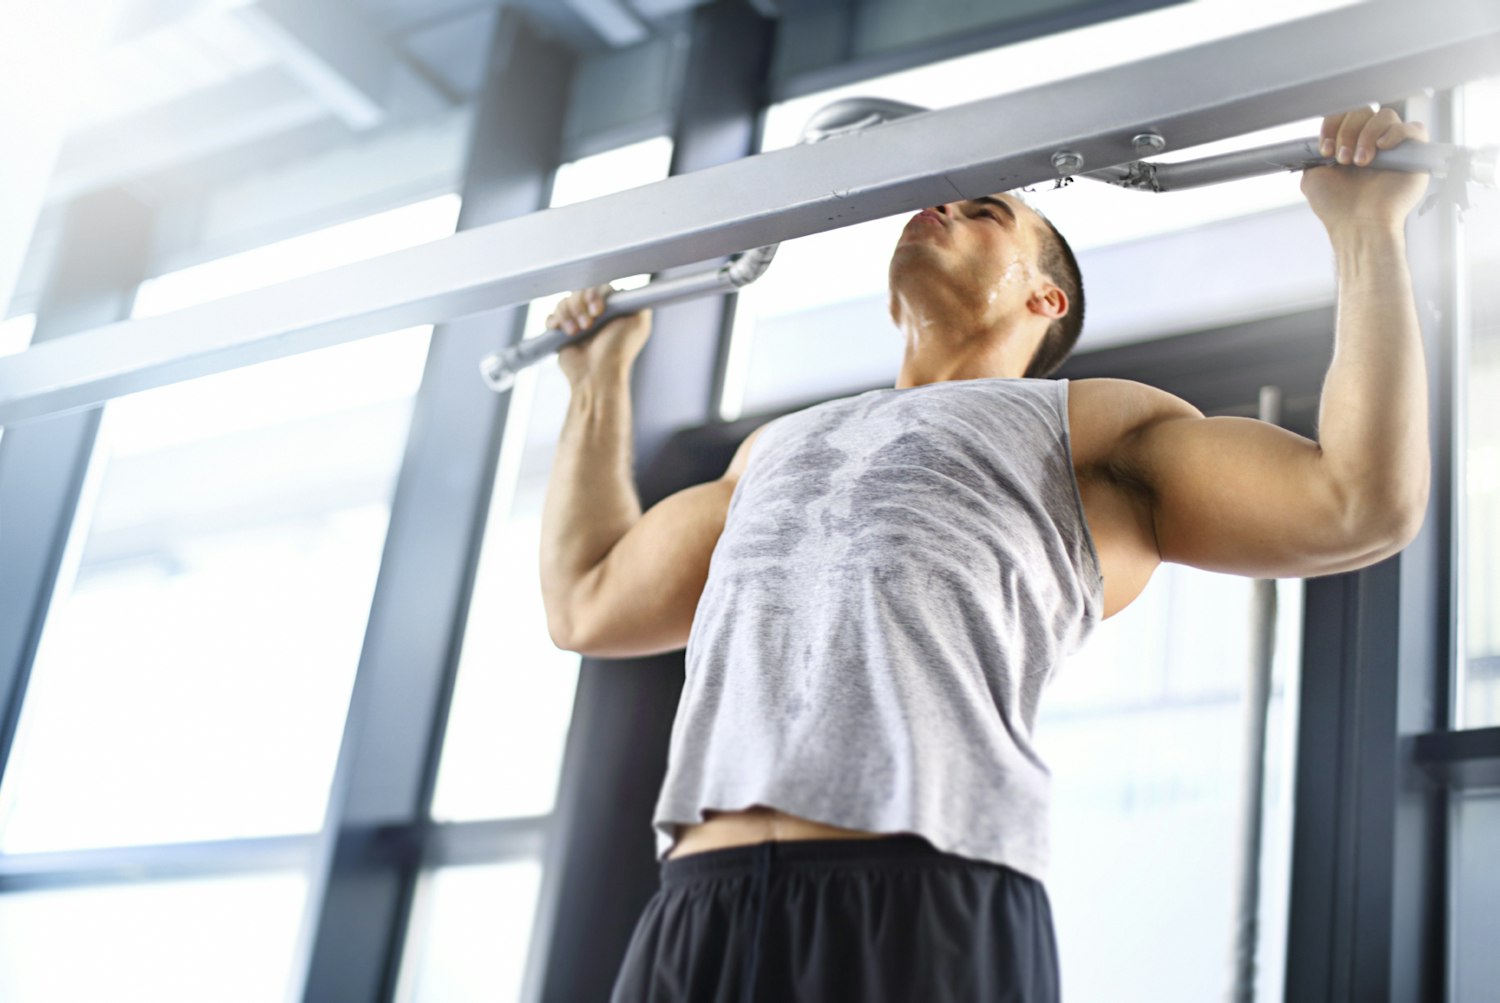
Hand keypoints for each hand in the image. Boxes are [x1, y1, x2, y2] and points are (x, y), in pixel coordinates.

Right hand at [545, 283, 652, 385]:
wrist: (596, 375)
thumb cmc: (618, 351)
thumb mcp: (638, 322)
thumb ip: (638, 301)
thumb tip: (633, 288)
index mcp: (613, 309)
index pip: (599, 288)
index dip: (594, 296)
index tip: (598, 311)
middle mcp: (596, 314)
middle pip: (579, 292)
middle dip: (581, 307)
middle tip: (588, 325)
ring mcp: (579, 321)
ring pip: (565, 302)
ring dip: (569, 316)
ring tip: (576, 333)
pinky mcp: (563, 331)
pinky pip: (553, 315)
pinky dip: (556, 321)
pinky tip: (563, 331)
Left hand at [1300, 105, 1429, 233]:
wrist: (1358, 225)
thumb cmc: (1338, 208)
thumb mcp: (1313, 177)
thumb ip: (1313, 155)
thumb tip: (1314, 143)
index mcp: (1349, 145)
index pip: (1344, 115)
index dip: (1333, 124)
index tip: (1325, 147)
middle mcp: (1372, 143)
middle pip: (1364, 112)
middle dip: (1348, 131)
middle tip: (1343, 158)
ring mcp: (1394, 147)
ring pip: (1386, 116)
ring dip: (1367, 135)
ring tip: (1360, 161)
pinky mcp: (1415, 154)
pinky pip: (1414, 128)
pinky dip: (1396, 133)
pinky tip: (1382, 148)